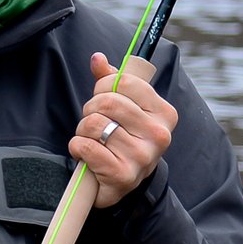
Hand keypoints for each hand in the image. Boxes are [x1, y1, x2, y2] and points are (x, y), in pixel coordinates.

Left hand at [70, 51, 173, 207]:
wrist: (123, 184)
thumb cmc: (123, 140)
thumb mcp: (125, 109)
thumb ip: (112, 81)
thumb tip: (97, 58)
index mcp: (164, 113)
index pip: (125, 81)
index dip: (103, 86)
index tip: (100, 97)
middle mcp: (159, 135)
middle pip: (109, 102)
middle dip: (90, 109)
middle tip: (92, 121)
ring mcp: (143, 157)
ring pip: (95, 124)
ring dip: (82, 130)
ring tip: (90, 139)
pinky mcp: (123, 176)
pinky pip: (87, 147)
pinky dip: (77, 147)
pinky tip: (84, 154)